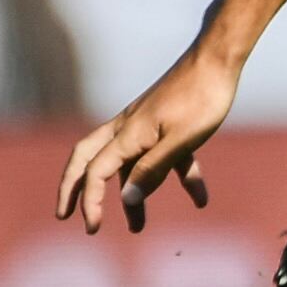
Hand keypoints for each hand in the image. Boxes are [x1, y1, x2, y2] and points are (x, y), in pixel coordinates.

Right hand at [55, 50, 236, 233]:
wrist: (219, 58)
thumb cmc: (203, 97)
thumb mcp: (181, 139)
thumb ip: (153, 169)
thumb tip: (126, 199)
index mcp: (128, 134)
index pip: (95, 173)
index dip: (90, 201)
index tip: (93, 228)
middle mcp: (129, 128)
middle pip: (90, 160)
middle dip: (76, 189)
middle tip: (67, 215)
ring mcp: (147, 124)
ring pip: (129, 164)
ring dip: (132, 194)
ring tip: (138, 226)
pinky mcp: (168, 123)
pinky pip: (167, 155)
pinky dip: (179, 176)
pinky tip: (200, 198)